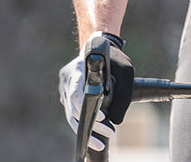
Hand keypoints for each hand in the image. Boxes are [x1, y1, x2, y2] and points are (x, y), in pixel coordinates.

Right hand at [59, 34, 134, 151]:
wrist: (99, 47)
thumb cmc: (113, 57)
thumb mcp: (126, 70)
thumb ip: (123, 93)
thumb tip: (116, 121)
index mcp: (78, 69)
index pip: (77, 92)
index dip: (87, 107)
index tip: (103, 117)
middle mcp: (67, 80)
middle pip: (74, 108)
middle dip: (92, 123)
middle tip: (109, 133)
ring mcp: (65, 89)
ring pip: (72, 115)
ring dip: (87, 129)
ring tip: (101, 143)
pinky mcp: (68, 97)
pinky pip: (73, 114)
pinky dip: (84, 125)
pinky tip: (95, 136)